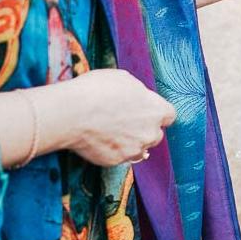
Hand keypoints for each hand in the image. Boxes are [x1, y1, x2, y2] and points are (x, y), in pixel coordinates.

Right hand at [47, 69, 176, 166]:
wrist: (71, 113)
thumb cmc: (96, 90)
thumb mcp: (123, 78)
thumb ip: (138, 91)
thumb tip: (137, 96)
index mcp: (157, 110)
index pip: (169, 116)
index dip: (156, 113)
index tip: (146, 112)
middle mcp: (150, 133)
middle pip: (155, 134)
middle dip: (143, 129)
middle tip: (124, 122)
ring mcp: (134, 149)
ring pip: (139, 149)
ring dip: (130, 143)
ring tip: (110, 132)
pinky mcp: (116, 161)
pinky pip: (119, 157)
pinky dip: (112, 151)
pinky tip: (99, 140)